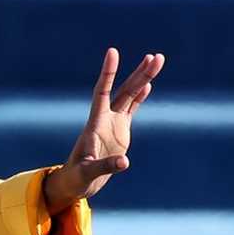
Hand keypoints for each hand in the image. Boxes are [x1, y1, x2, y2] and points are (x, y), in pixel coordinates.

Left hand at [44, 48, 165, 212]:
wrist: (77, 182)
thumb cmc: (78, 177)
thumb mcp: (88, 173)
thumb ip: (105, 167)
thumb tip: (124, 162)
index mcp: (95, 123)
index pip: (102, 92)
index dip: (107, 73)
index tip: (113, 52)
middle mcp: (105, 118)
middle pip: (123, 90)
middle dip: (139, 73)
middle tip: (155, 56)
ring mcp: (113, 123)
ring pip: (130, 95)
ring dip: (143, 78)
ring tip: (156, 60)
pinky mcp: (120, 131)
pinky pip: (131, 109)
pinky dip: (140, 96)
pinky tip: (147, 83)